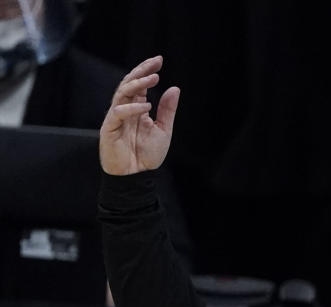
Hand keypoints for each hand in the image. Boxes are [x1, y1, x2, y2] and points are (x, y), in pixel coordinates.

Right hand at [99, 55, 179, 174]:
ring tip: (153, 78)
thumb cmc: (147, 155)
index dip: (146, 71)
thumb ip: (167, 111)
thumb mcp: (163, 130)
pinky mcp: (109, 129)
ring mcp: (115, 118)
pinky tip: (146, 106)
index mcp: (136, 108)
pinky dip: (131, 108)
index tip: (159, 60)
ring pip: (121, 94)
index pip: (139, 85)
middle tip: (155, 63)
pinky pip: (118, 113)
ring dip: (137, 84)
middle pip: (128, 84)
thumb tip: (175, 89)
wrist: (136, 176)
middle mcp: (125, 110)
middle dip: (141, 71)